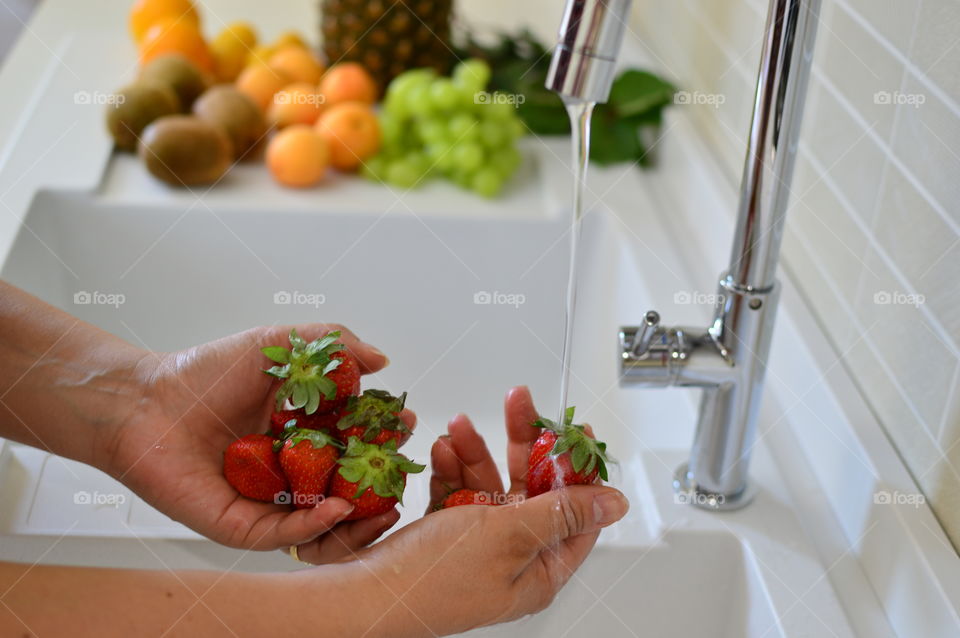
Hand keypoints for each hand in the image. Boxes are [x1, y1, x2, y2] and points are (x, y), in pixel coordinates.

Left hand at [103, 323, 411, 557]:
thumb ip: (333, 343)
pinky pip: (285, 533)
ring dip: (358, 516)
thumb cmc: (206, 372)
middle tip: (400, 464)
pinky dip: (315, 525)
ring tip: (382, 503)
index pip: (354, 439)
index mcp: (300, 430)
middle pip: (346, 482)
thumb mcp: (279, 344)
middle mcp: (289, 469)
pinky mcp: (242, 525)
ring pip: (323, 521)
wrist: (145, 402)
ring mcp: (268, 500)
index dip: (382, 433)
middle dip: (380, 479)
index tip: (405, 419)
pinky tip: (337, 507)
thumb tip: (382, 360)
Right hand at [345, 386, 624, 636]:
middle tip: (517, 401)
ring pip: (489, 484)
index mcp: (538, 569)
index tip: (573, 426)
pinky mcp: (444, 536)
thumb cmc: (434, 576)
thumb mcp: (508, 534)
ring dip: (475, 452)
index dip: (577, 467)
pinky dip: (450, 469)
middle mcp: (512, 559)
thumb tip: (615, 503)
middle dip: (520, 443)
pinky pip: (457, 493)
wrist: (360, 593)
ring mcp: (476, 547)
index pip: (575, 511)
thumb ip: (561, 511)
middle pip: (530, 488)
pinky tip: (441, 450)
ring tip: (458, 426)